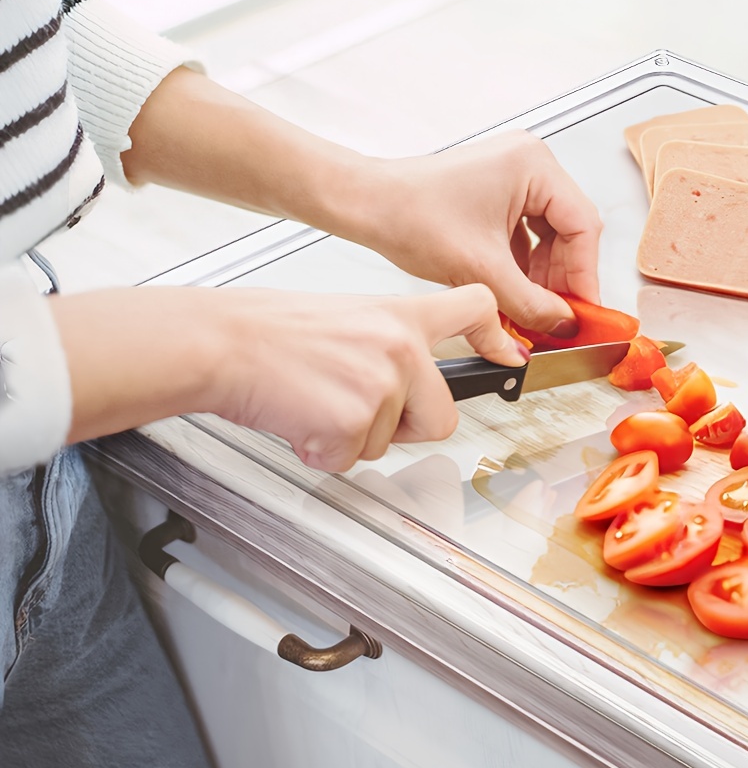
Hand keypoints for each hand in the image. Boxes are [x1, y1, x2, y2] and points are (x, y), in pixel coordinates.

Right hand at [53, 282, 523, 472]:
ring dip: (353, 438)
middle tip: (352, 408)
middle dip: (403, 430)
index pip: (475, 308)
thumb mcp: (344, 318)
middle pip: (443, 419)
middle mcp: (401, 348)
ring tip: (312, 402)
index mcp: (400, 316)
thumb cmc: (266, 331)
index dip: (496, 337)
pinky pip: (350, 459)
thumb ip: (387, 345)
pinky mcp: (354, 420)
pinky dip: (321, 451)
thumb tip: (408, 384)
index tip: (508, 357)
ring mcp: (381, 385)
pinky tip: (296, 418)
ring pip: (391, 443)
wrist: (219, 342)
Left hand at [347, 132, 604, 335]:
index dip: (585, 275)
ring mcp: (513, 178)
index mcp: (533, 165)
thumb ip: (531, 302)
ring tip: (535, 312)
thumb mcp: (480, 269)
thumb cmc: (408, 214)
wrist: (365, 205)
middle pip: (569, 232)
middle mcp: (529, 164)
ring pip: (549, 238)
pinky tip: (517, 296)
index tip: (584, 312)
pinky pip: (527, 236)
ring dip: (543, 278)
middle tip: (561, 318)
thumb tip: (563, 325)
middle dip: (562, 279)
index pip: (582, 225)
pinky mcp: (497, 194)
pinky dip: (524, 268)